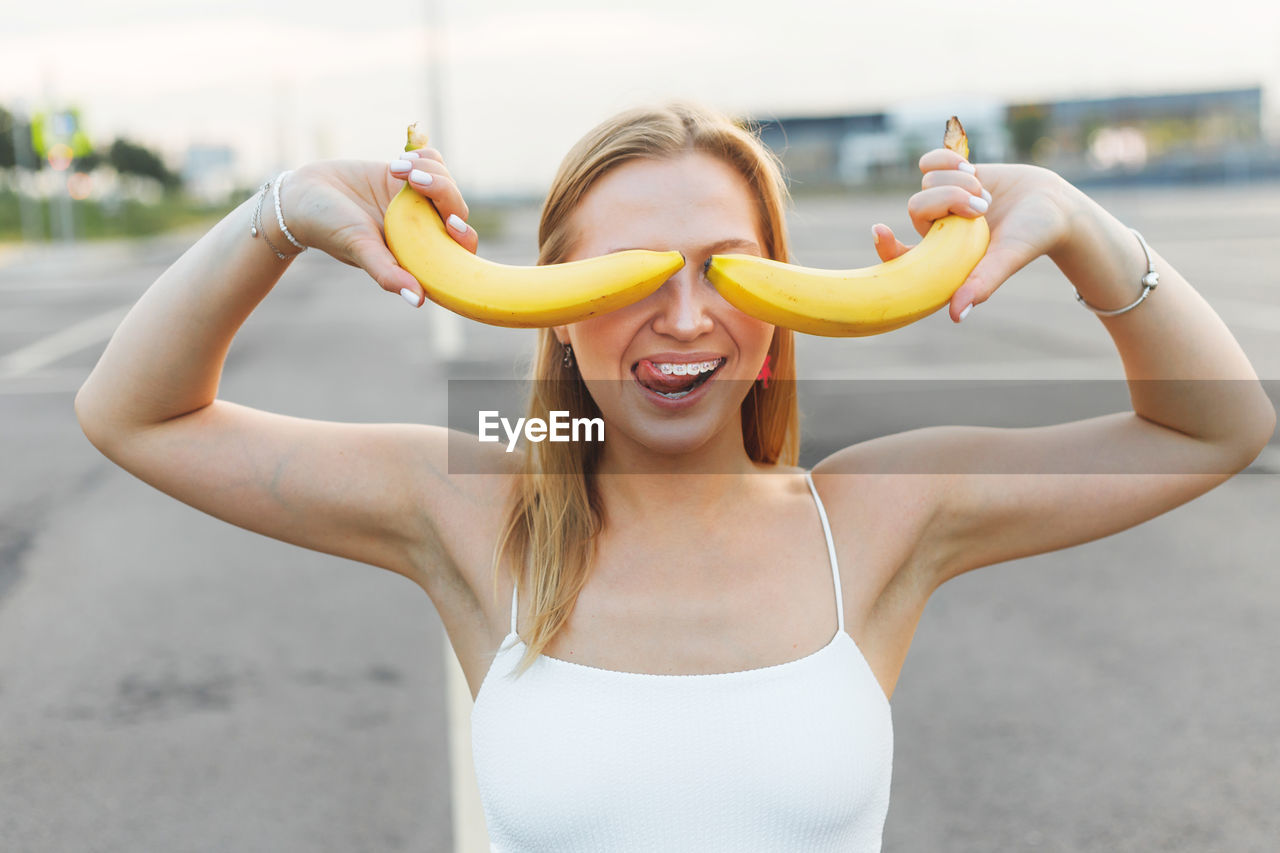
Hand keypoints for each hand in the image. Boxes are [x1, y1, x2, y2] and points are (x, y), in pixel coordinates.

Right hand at [280, 147, 479, 301]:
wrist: (305, 195)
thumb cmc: (329, 230)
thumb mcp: (360, 249)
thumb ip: (388, 274)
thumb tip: (418, 301)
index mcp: (418, 254)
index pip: (458, 250)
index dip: (464, 237)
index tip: (451, 223)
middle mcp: (422, 230)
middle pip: (457, 210)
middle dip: (442, 191)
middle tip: (413, 179)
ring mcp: (417, 202)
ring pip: (447, 183)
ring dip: (429, 170)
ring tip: (396, 169)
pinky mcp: (408, 176)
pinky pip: (433, 163)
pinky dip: (424, 158)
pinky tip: (400, 162)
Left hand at [871, 149, 1074, 320]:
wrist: (1051, 204)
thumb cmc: (1031, 238)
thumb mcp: (1006, 259)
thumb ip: (981, 284)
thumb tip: (955, 315)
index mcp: (942, 259)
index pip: (900, 259)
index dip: (886, 247)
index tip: (879, 230)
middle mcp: (937, 233)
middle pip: (916, 206)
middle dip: (949, 199)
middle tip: (983, 208)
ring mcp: (942, 203)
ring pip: (926, 183)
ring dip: (958, 182)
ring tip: (986, 194)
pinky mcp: (949, 177)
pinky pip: (929, 163)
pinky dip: (946, 161)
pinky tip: (967, 167)